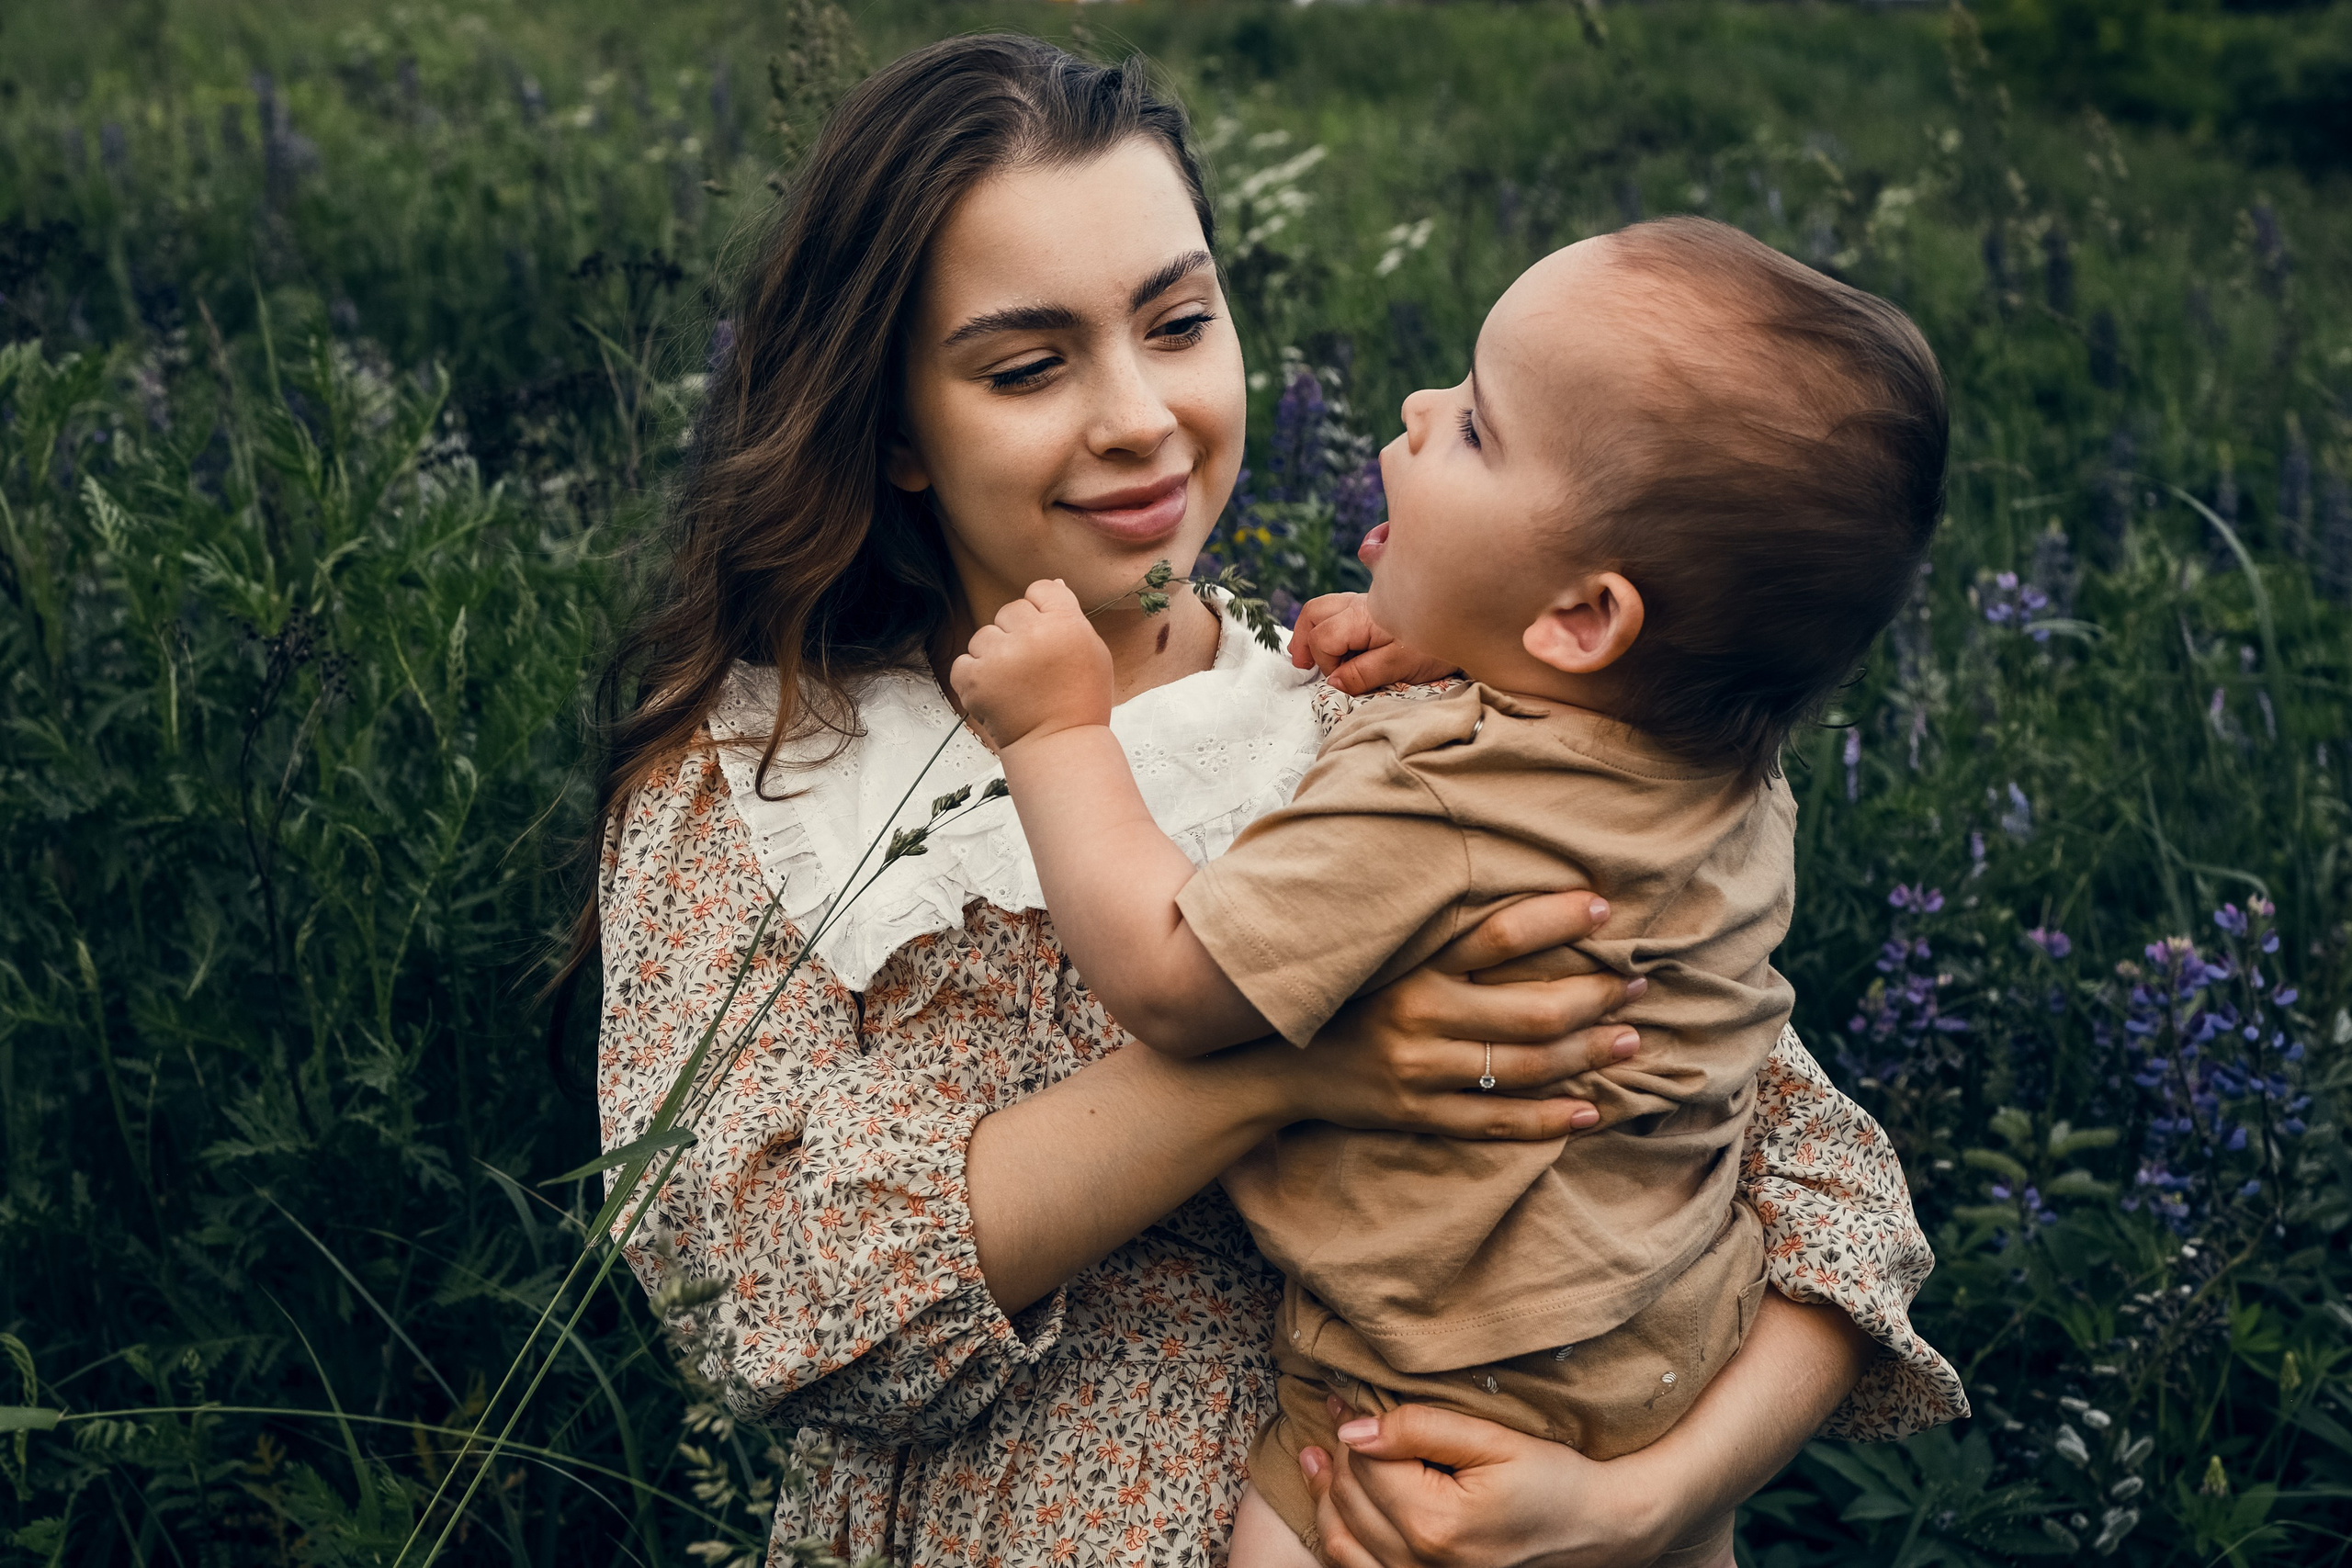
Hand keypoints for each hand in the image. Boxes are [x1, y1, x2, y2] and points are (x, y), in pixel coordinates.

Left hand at [948, 579, 1114, 749]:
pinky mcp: (974, 678)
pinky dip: (975, 676)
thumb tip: (1054, 585)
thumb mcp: (1093, 652)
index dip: (1042, 611)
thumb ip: (1071, 616)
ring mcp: (1000, 656)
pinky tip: (997, 692)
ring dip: (994, 654)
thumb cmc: (1080, 701)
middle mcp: (1031, 634)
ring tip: (1014, 683)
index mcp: (1065, 623)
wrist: (1059, 745)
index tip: (1046, 636)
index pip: (1041, 589)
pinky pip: (964, 660)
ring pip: (985, 634)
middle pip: (1011, 609)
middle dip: (1017, 633)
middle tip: (1032, 667)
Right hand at [1259, 893, 1644, 1139]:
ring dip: (1586, 1056)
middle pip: (1530, 1010)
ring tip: (1630, 1042)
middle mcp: (1419, 1015)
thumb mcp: (1378, 948)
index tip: (1604, 911)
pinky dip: (1548, 1119)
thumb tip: (1501, 886)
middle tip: (1636, 987)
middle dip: (1594, 998)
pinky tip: (1590, 1110)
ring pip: (1524, 1068)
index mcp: (1413, 963)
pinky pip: (1495, 1122)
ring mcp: (1418, 1071)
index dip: (1559, 921)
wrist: (1267, 1062)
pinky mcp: (1414, 1114)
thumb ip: (1434, 924)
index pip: (1501, 935)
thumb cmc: (1335, 993)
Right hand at [1290, 592, 1458, 695]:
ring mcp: (1367, 603)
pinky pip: (1341, 610)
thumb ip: (1364, 673)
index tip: (1342, 680)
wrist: (1468, 625)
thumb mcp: (1401, 666)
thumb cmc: (1437, 647)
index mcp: (1363, 617)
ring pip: (1324, 607)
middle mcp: (1360, 605)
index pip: (1323, 638)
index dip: (1326, 663)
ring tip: (1309, 655)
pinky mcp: (1376, 608)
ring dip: (1312, 630)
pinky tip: (1336, 644)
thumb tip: (1333, 683)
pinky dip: (1329, 626)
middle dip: (1303, 639)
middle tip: (1301, 665)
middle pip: (1314, 612)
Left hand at [1299, 1290, 1879, 1566]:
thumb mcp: (1495, 1441)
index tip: (1337, 1391)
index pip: (1365, 1465)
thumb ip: (1422, 1429)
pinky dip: (1341, 1539)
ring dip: (1325, 1496)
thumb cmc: (1556, 1479)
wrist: (1599, 1530)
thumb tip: (1352, 1425)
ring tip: (1313, 1456)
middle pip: (1352, 1500)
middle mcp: (1423, 1564)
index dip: (1347, 1423)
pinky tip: (1333, 1509)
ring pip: (1346, 1541)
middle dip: (1335, 1455)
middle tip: (1328, 1412)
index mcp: (1437, 1524)